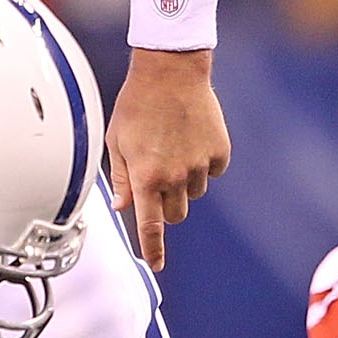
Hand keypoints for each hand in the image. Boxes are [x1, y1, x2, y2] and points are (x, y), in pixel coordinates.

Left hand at [108, 51, 228, 270]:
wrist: (170, 72)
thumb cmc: (137, 104)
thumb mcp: (117, 141)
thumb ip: (122, 178)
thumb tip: (123, 206)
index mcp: (145, 177)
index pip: (150, 226)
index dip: (153, 250)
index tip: (156, 266)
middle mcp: (175, 176)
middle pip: (176, 214)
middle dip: (167, 205)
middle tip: (158, 178)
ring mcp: (200, 164)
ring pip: (194, 193)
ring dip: (184, 182)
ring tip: (173, 147)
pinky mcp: (219, 151)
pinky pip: (213, 171)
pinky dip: (203, 163)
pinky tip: (191, 138)